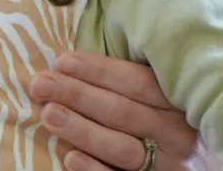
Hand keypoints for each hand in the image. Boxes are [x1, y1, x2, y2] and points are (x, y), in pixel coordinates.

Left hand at [29, 52, 222, 170]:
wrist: (181, 165)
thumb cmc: (159, 122)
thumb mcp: (156, 99)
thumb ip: (127, 84)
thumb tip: (70, 62)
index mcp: (177, 102)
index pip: (138, 82)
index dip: (99, 71)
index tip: (62, 61)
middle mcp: (177, 134)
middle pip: (123, 112)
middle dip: (78, 95)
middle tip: (40, 84)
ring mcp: (169, 165)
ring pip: (122, 147)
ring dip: (82, 130)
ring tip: (49, 113)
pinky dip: (96, 169)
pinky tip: (70, 157)